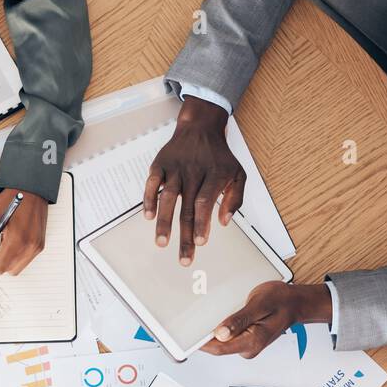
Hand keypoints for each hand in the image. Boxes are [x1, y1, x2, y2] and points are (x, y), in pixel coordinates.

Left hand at [0, 190, 47, 275]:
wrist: (33, 190)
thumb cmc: (13, 199)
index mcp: (17, 240)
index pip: (0, 267)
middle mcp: (30, 247)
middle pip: (8, 270)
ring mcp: (36, 247)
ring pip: (17, 267)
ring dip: (8, 257)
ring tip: (6, 239)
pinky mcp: (39, 245)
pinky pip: (24, 259)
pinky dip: (16, 253)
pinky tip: (14, 238)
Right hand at [144, 97, 245, 264]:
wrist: (200, 127)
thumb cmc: (219, 157)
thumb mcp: (238, 173)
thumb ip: (236, 199)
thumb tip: (224, 222)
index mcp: (215, 174)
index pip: (205, 202)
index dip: (201, 223)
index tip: (200, 242)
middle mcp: (194, 171)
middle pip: (187, 207)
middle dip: (185, 235)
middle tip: (184, 258)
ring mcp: (176, 168)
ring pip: (168, 198)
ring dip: (164, 222)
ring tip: (161, 242)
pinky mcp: (160, 164)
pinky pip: (153, 183)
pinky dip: (149, 199)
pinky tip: (148, 217)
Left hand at [201, 280, 331, 358]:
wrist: (295, 303)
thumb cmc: (281, 301)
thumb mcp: (259, 304)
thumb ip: (239, 320)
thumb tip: (221, 333)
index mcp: (253, 341)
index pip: (219, 348)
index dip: (200, 343)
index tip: (187, 336)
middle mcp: (249, 347)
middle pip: (218, 346)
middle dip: (204, 335)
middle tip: (192, 320)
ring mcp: (247, 345)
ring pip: (222, 341)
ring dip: (213, 331)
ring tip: (206, 316)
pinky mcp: (246, 340)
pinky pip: (228, 337)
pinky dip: (221, 329)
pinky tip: (220, 318)